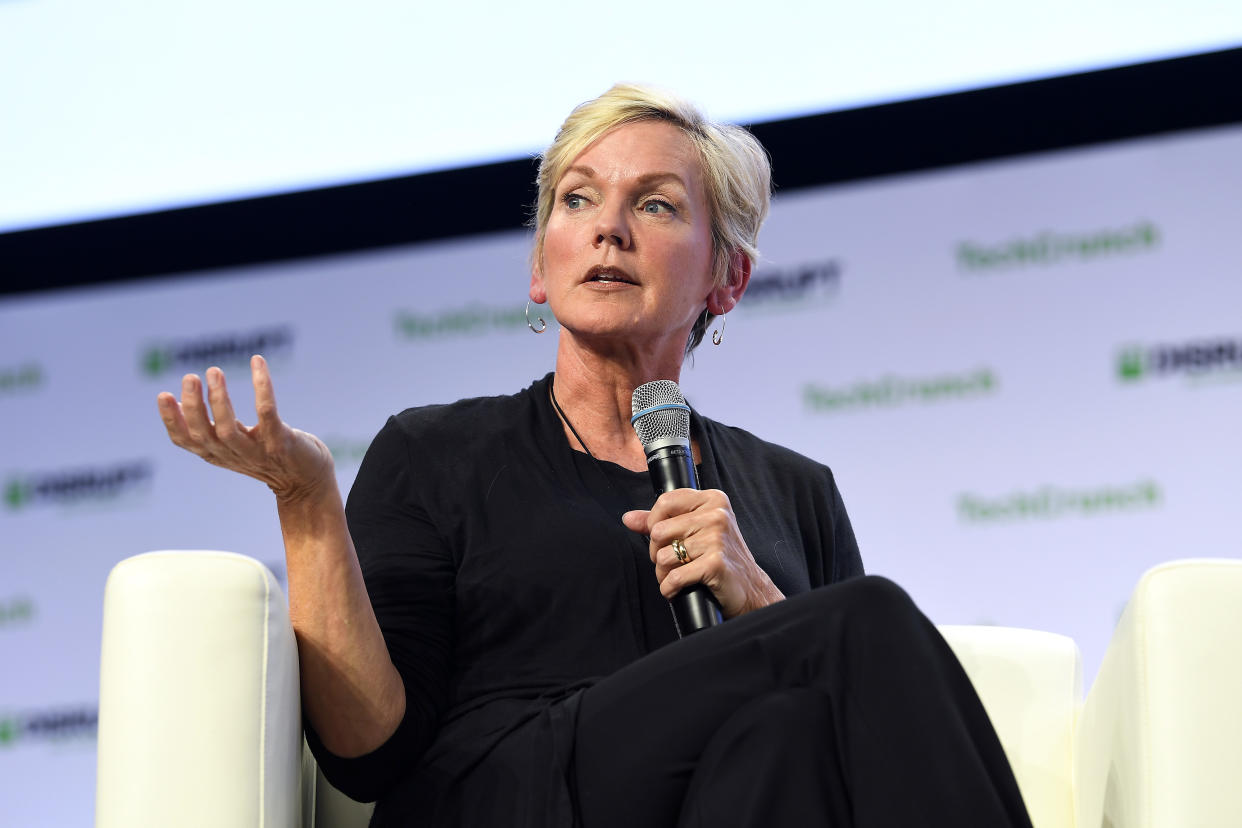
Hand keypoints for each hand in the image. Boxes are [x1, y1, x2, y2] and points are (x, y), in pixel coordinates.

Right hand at [156, 354, 334, 503]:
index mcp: (217, 453)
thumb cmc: (267, 454)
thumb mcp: (234, 442)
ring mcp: (257, 452)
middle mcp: (233, 455)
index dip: (172, 420)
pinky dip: (262, 387)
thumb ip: (211, 427)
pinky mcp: (281, 444)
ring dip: (219, 400)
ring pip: (229, 430)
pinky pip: (268, 413)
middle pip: (204, 435)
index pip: (185, 441)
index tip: (163, 394)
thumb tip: (181, 399)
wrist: (308, 480)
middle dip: (193, 406)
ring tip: (214, 371)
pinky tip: (258, 362)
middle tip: (190, 377)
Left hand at [622, 489, 783, 618]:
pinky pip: (674, 577)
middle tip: (671, 562)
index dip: (653, 523)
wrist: (750, 588)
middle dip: (656, 553)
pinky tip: (677, 590)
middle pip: (659, 531)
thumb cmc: (720, 557)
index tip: (661, 538)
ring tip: (677, 576)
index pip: (665, 502)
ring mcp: (717, 538)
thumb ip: (661, 521)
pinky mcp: (716, 563)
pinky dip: (669, 588)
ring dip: (663, 574)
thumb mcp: (694, 531)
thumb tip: (628, 518)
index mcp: (712, 500)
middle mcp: (717, 515)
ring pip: (662, 556)